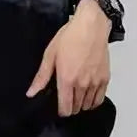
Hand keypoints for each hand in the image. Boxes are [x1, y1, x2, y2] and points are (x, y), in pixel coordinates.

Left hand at [26, 0, 111, 116]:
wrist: (91, 25)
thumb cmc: (71, 36)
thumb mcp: (50, 55)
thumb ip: (42, 77)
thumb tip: (31, 93)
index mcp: (66, 80)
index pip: (65, 109)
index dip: (61, 111)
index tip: (60, 107)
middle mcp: (82, 84)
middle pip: (76, 109)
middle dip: (71, 107)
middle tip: (68, 98)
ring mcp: (95, 82)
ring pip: (87, 105)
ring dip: (82, 104)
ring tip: (77, 95)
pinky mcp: (105, 78)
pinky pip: (99, 99)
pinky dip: (93, 100)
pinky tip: (88, 95)